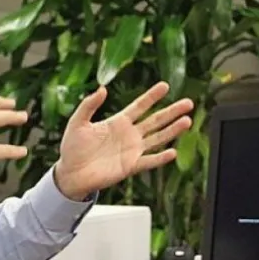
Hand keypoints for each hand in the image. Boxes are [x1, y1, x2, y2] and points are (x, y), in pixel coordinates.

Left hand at [54, 82, 193, 200]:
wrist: (70, 173)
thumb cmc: (72, 148)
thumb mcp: (77, 122)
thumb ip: (88, 105)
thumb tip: (101, 88)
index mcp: (117, 122)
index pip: (139, 106)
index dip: (151, 96)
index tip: (165, 86)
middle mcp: (128, 135)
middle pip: (155, 120)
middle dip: (171, 111)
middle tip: (188, 102)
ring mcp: (131, 151)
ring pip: (157, 138)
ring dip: (172, 130)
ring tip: (187, 121)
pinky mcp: (130, 166)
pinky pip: (148, 161)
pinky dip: (160, 158)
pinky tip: (172, 152)